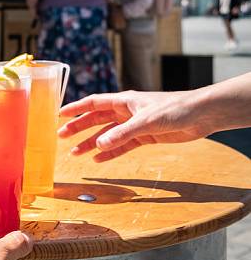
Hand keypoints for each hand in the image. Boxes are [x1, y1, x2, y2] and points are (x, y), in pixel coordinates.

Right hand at [58, 90, 204, 160]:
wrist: (200, 115)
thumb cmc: (175, 109)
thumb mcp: (146, 121)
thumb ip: (122, 134)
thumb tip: (98, 146)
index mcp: (125, 100)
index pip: (94, 103)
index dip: (76, 108)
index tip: (59, 114)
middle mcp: (127, 111)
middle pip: (97, 119)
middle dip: (79, 128)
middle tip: (61, 137)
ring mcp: (135, 124)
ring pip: (107, 134)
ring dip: (92, 142)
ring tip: (75, 153)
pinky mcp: (146, 136)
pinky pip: (123, 145)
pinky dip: (110, 152)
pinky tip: (99, 159)